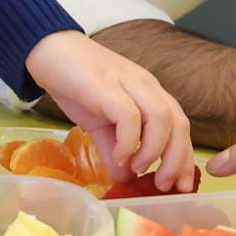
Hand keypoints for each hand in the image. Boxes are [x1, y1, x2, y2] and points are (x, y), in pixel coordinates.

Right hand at [25, 30, 194, 191]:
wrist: (49, 49)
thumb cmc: (77, 84)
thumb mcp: (99, 125)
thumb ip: (113, 151)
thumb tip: (125, 180)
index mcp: (150, 94)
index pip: (180, 126)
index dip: (185, 158)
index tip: (181, 187)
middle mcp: (146, 87)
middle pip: (179, 123)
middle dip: (177, 160)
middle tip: (164, 185)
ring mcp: (128, 84)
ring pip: (161, 118)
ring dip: (154, 150)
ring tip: (138, 169)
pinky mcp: (107, 86)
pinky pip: (130, 116)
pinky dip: (129, 141)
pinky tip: (118, 155)